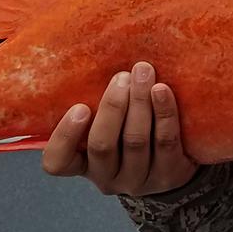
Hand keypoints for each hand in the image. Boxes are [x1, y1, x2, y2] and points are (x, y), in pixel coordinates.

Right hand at [42, 61, 198, 195]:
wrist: (174, 162)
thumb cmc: (128, 131)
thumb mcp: (105, 123)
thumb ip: (94, 103)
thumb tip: (89, 52)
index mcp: (82, 164)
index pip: (58, 162)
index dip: (65, 136)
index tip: (80, 107)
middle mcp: (106, 178)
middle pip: (102, 145)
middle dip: (113, 107)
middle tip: (121, 77)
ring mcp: (138, 180)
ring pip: (135, 140)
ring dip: (140, 102)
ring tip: (143, 72)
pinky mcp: (169, 174)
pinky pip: (166, 141)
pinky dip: (164, 113)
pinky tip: (162, 90)